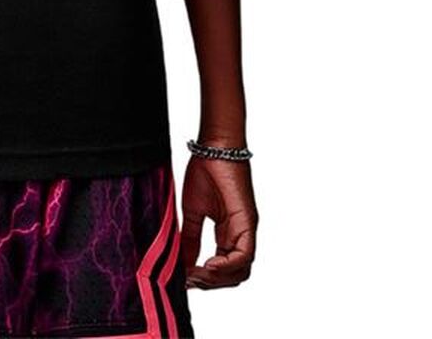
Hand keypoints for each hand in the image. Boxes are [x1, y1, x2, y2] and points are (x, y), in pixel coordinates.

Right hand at [180, 153, 257, 289]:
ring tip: (196, 274)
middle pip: (234, 276)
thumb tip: (183, 262)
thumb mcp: (193, 211)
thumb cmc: (205, 171)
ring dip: (218, 278)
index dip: (205, 279)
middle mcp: (241, 235)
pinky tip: (207, 265)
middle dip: (211, 283)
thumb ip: (191, 238)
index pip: (223, 269)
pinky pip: (244, 255)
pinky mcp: (248, 222)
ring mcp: (246, 230)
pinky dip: (227, 266)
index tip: (184, 279)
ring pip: (242, 271)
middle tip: (189, 280)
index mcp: (229, 233)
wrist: (214, 148)